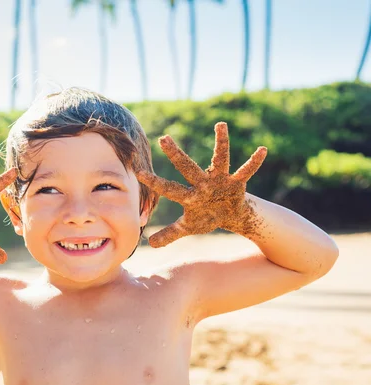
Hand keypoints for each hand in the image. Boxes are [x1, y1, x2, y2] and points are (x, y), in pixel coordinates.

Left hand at [137, 122, 266, 247]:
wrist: (230, 214)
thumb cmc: (206, 216)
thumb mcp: (188, 227)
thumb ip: (170, 234)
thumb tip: (151, 244)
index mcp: (189, 195)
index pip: (167, 188)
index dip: (154, 181)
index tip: (138, 171)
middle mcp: (202, 183)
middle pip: (186, 167)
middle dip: (175, 154)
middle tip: (163, 138)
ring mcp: (219, 180)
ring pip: (219, 159)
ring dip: (221, 143)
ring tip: (220, 125)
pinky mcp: (236, 183)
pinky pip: (246, 171)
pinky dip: (254, 162)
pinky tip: (262, 150)